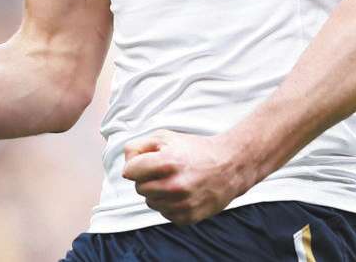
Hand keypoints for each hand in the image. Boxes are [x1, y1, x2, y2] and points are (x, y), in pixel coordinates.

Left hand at [121, 130, 254, 225]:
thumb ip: (139, 147)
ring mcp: (182, 204)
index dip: (136, 165)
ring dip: (157, 193)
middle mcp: (174, 186)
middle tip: (163, 171)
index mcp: (168, 162)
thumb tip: (126, 166)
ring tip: (174, 181)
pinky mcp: (188, 217)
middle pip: (139, 188)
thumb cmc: (194, 149)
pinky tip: (182, 193)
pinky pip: (164, 213)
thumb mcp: (166, 137)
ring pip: (150, 202)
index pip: (129, 171)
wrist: (229, 166)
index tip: (146, 162)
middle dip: (147, 178)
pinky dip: (169, 205)